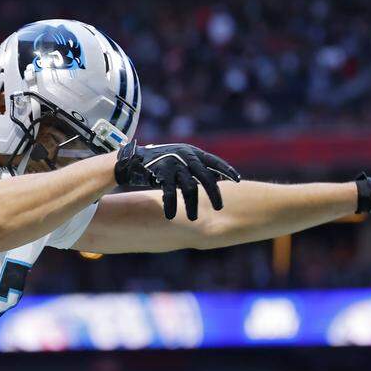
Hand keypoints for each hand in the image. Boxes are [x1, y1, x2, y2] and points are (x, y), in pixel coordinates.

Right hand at [115, 140, 240, 220]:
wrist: (133, 159)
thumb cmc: (160, 162)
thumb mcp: (180, 159)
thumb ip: (195, 167)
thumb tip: (215, 180)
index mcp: (192, 152)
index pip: (214, 161)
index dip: (227, 170)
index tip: (238, 181)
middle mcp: (185, 156)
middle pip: (206, 177)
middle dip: (214, 194)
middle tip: (219, 208)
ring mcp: (174, 164)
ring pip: (189, 188)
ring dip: (192, 205)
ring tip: (193, 218)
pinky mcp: (161, 172)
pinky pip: (169, 192)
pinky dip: (171, 205)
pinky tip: (171, 215)